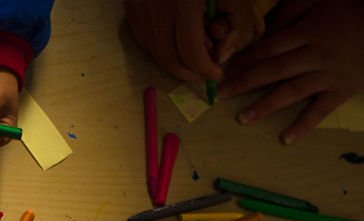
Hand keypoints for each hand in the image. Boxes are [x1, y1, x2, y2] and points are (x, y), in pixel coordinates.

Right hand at [126, 0, 268, 80]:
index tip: (217, 71)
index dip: (206, 69)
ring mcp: (139, 6)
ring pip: (153, 51)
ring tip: (191, 53)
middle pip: (169, 58)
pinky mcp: (130, 4)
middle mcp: (157, 7)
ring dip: (173, 60)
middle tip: (204, 70)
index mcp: (183, 2)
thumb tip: (222, 52)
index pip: (191, 52)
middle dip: (189, 71)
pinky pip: (142, 37)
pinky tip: (172, 40)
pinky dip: (157, 46)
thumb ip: (233, 17)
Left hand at [221, 0, 363, 142]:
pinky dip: (303, 125)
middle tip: (223, 95)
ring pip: (292, 92)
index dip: (248, 58)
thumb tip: (265, 27)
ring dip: (266, 106)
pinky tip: (285, 139)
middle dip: (247, 83)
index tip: (227, 69)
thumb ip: (291, 9)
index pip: (271, 47)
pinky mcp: (342, 92)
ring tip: (243, 119)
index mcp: (309, 31)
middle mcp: (317, 55)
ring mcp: (329, 76)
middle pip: (276, 70)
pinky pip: (320, 111)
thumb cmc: (352, 11)